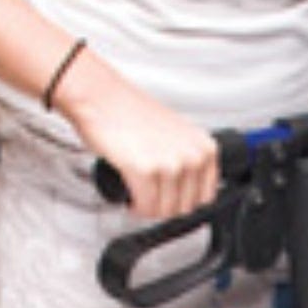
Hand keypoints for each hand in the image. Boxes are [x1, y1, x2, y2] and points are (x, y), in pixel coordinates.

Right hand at [50, 47, 218, 219]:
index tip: (170, 199)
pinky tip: (131, 199)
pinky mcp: (146, 171)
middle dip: (164, 207)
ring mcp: (171, 164)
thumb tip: (188, 186)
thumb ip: (187, 158)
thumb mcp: (176, 134)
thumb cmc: (131, 112)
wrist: (101, 97)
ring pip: (165, 210)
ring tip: (139, 197)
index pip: (205, 196)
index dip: (183, 201)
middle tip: (150, 198)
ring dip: (149, 209)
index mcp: (205, 147)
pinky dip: (136, 208)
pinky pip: (146, 206)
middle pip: (185, 207)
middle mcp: (193, 156)